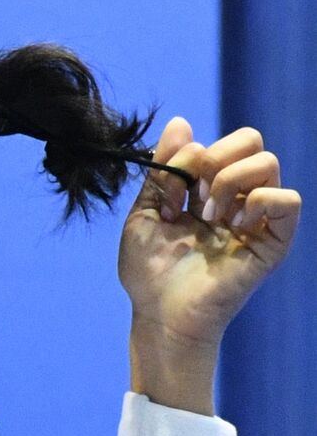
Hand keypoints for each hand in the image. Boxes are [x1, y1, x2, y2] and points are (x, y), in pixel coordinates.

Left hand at [119, 116, 300, 410]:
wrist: (158, 313)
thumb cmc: (149, 270)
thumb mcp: (146, 212)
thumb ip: (163, 170)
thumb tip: (181, 122)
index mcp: (209, 191)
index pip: (222, 143)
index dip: (194, 153)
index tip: (174, 189)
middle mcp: (238, 200)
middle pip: (252, 142)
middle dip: (217, 155)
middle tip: (198, 193)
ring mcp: (257, 219)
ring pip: (268, 162)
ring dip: (230, 179)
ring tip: (211, 214)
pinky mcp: (273, 242)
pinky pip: (288, 200)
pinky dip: (258, 201)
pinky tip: (233, 225)